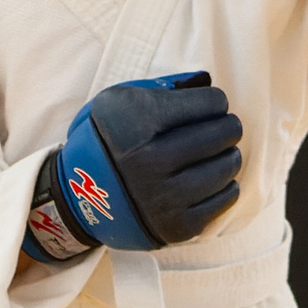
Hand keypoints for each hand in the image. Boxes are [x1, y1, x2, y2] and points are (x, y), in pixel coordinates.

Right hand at [25, 72, 243, 258]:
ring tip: (219, 152)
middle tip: (222, 127)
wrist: (79, 198)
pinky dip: (226, 185)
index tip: (208, 105)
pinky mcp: (177, 226)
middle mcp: (151, 160)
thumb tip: (206, 81)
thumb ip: (162, 86)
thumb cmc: (106, 140)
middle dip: (227, 126)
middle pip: (224, 133)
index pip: (211, 102)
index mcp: (137, 122)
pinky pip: (225, 199)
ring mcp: (165, 198)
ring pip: (228, 166)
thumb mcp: (117, 100)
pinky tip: (212, 178)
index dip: (214, 101)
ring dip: (229, 155)